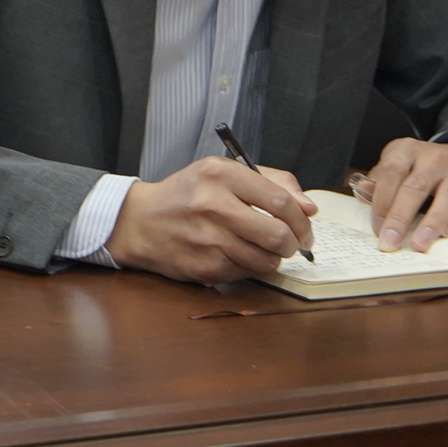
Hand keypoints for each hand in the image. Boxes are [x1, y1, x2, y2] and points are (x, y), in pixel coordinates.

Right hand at [104, 155, 317, 284]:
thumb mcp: (222, 173)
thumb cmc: (186, 195)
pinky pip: (245, 273)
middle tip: (289, 244)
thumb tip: (309, 209)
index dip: (301, 219)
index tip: (305, 227)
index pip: (281, 201)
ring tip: (259, 249)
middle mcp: (212, 204)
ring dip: (271, 258)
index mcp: (220, 174)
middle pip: (278, 235)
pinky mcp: (202, 265)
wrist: (138, 222)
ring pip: (266, 260)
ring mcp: (206, 238)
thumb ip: (271, 182)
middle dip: (292, 244)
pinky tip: (235, 256)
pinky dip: (248, 267)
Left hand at [365, 137, 447, 251]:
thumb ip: (379, 181)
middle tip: (391, 241)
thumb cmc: (419, 167)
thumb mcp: (395, 165)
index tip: (377, 227)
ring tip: (419, 243)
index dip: (381, 201)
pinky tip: (447, 233)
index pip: (391, 173)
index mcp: (407, 150)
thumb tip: (363, 192)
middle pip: (416, 187)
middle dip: (400, 217)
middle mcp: (435, 158)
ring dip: (432, 222)